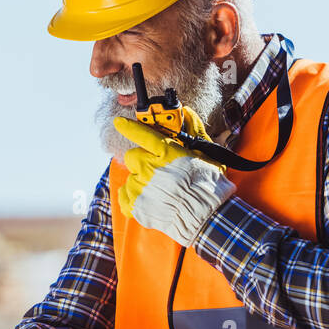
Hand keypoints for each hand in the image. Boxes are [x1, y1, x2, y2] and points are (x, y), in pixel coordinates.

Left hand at [112, 114, 235, 246]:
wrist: (204, 216)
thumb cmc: (208, 186)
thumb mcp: (205, 155)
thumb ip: (193, 132)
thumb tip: (187, 113)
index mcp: (166, 153)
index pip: (143, 134)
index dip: (129, 128)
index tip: (119, 123)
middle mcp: (149, 168)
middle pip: (132, 156)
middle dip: (140, 161)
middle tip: (155, 170)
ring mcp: (141, 187)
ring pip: (129, 177)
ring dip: (139, 181)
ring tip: (157, 190)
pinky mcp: (136, 206)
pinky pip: (123, 196)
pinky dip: (131, 198)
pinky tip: (145, 199)